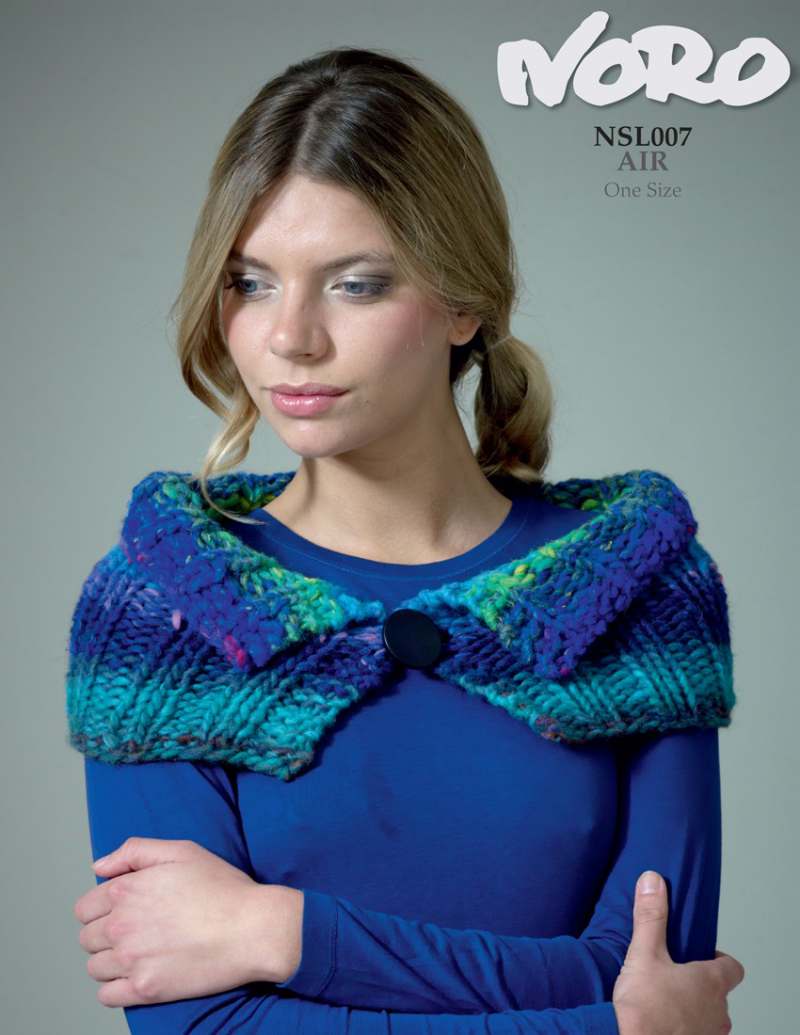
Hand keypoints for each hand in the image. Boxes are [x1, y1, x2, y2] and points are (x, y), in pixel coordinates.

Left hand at [73, 837, 280, 1006]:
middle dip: (106, 934)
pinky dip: (117, 987)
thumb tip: (98, 868)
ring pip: (95, 967)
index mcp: (125, 891)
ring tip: (141, 952)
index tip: (126, 910)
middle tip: (137, 930)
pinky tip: (140, 974)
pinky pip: (107, 995)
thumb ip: (135, 851)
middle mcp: (121, 926)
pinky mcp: (145, 990)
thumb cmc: (222, 887)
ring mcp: (132, 960)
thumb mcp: (182, 851)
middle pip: (88, 938)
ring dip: (111, 961)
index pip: (85, 908)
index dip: (103, 908)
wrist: (252, 928)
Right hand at [613, 871, 744, 1034]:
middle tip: (675, 975)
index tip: (702, 954)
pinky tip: (663, 1022)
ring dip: (694, 1009)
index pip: (733, 968)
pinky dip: (685, 1028)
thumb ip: (650, 916)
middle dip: (701, 984)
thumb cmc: (644, 1006)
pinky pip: (697, 1034)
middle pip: (720, 993)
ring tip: (667, 1000)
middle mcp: (718, 1012)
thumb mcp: (643, 953)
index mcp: (711, 983)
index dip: (720, 959)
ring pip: (710, 1018)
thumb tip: (652, 881)